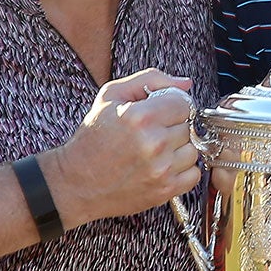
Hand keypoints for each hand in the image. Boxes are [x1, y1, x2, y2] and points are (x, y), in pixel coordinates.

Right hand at [45, 69, 201, 226]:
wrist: (77, 182)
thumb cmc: (92, 138)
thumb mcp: (111, 96)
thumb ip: (150, 80)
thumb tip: (185, 84)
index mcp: (141, 117)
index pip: (184, 103)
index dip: (172, 105)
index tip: (160, 112)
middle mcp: (154, 144)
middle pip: (189, 126)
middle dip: (173, 126)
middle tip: (152, 132)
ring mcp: (161, 169)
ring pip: (193, 150)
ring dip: (179, 149)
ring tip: (156, 150)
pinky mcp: (165, 190)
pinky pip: (194, 174)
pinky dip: (182, 170)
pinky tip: (162, 166)